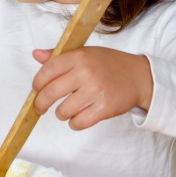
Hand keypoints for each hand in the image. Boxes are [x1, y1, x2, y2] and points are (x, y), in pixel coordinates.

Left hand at [31, 47, 152, 129]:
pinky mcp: (104, 108)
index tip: (36, 89)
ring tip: (65, 110)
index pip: (47, 70)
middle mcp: (86, 72)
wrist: (139, 77)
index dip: (37, 83)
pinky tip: (78, 117)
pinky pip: (78, 122)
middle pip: (51, 93)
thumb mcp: (85, 53)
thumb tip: (35, 55)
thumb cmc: (109, 64)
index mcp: (79, 56)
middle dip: (40, 103)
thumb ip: (58, 56)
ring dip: (60, 114)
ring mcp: (96, 91)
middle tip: (40, 108)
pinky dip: (74, 123)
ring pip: (63, 111)